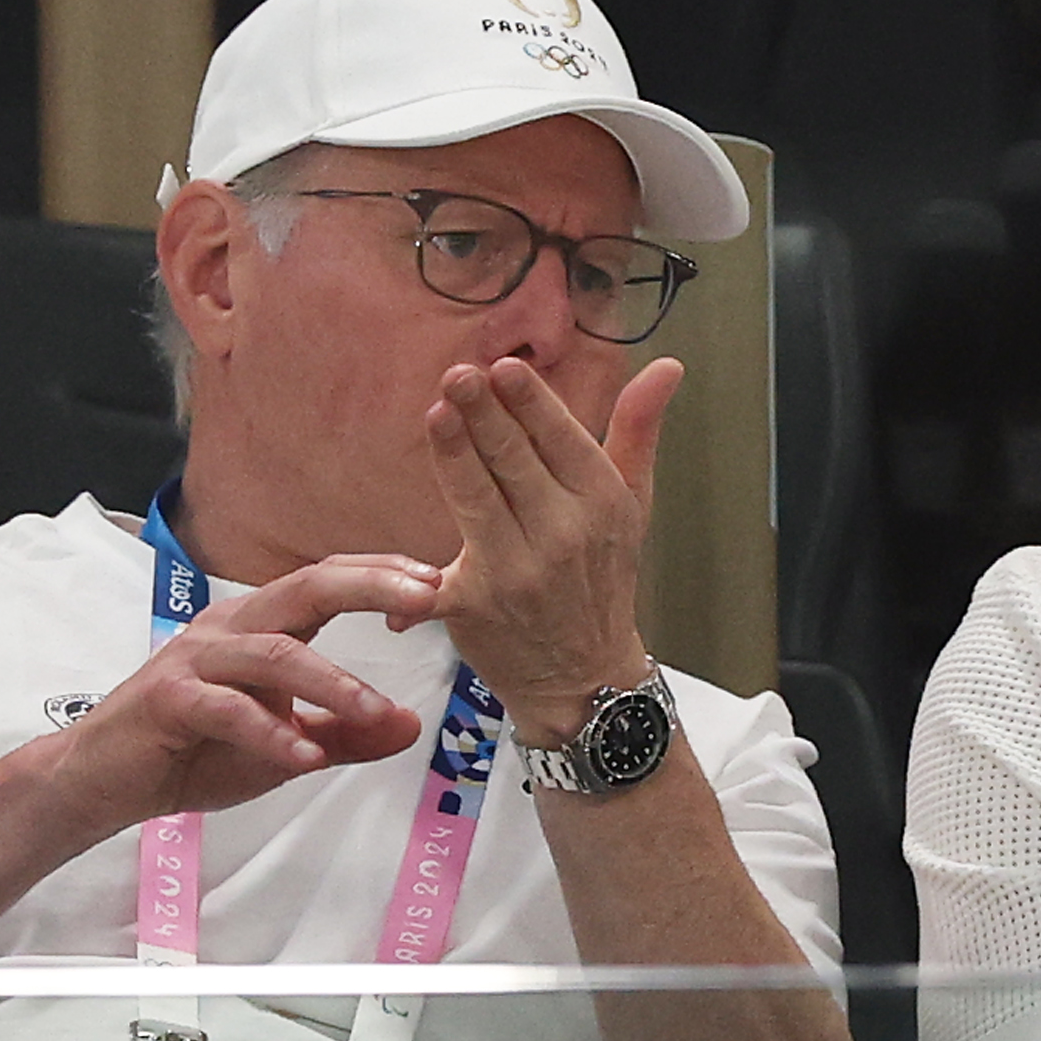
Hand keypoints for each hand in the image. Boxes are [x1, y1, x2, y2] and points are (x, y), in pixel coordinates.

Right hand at [41, 557, 433, 832]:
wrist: (105, 780)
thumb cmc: (194, 750)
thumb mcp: (287, 746)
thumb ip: (345, 735)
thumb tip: (408, 725)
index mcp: (261, 626)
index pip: (328, 581)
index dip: (383, 577)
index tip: (440, 583)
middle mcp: (230, 627)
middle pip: (307, 588)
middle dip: (371, 586)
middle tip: (427, 596)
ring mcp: (195, 659)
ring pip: (274, 653)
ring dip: (331, 683)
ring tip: (375, 711)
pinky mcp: (168, 699)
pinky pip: (227, 709)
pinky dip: (270, 733)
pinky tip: (305, 756)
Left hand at [405, 354, 679, 741]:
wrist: (582, 675)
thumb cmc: (601, 577)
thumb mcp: (632, 503)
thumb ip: (638, 431)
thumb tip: (667, 365)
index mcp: (601, 502)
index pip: (563, 439)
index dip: (531, 402)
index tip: (505, 367)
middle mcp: (564, 535)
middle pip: (515, 461)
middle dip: (485, 415)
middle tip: (459, 375)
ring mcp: (518, 572)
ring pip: (478, 500)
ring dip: (454, 454)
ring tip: (438, 412)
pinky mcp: (475, 607)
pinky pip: (435, 579)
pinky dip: (405, 576)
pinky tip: (374, 554)